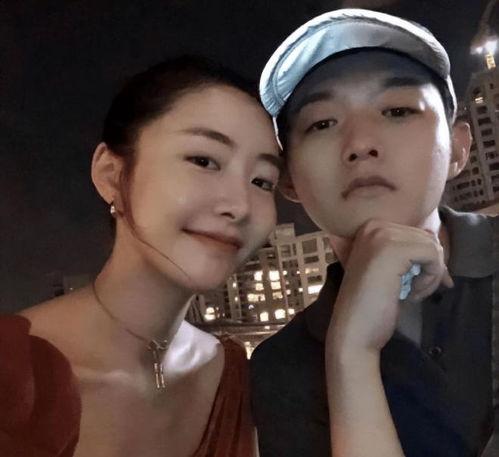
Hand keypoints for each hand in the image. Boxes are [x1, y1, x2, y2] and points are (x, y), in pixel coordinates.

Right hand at [327, 219, 452, 354]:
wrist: (354, 331)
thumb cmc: (372, 305)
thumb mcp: (390, 270)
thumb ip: (409, 252)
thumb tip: (439, 242)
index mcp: (369, 228)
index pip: (417, 233)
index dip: (424, 261)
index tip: (414, 283)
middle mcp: (373, 226)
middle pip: (426, 238)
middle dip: (428, 268)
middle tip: (410, 291)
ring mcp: (381, 235)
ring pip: (432, 246)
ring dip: (430, 275)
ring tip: (409, 293)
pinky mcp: (393, 249)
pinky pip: (432, 254)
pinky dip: (430, 278)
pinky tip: (411, 294)